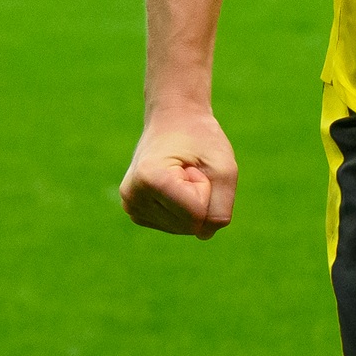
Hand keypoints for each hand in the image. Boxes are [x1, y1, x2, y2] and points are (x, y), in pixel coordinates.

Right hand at [120, 109, 238, 237]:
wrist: (173, 119)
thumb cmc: (201, 139)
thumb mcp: (225, 167)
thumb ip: (221, 206)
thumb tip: (204, 235)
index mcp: (150, 180)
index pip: (197, 214)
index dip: (207, 188)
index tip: (193, 164)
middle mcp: (133, 197)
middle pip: (190, 224)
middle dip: (200, 197)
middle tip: (189, 169)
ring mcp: (131, 207)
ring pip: (183, 228)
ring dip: (192, 202)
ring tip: (181, 175)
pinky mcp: (136, 213)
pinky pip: (176, 226)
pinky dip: (183, 208)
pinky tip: (173, 185)